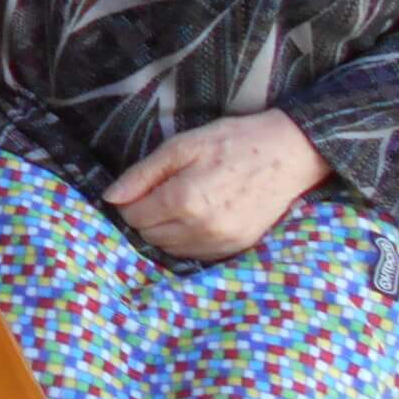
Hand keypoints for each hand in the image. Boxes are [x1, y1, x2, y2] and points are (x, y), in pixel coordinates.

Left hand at [103, 108, 332, 260]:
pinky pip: (195, 255)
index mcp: (184, 200)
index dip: (128, 202)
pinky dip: (186, 241)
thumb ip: (142, 174)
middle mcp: (201, 228)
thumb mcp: (181, 146)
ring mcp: (221, 242)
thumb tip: (111, 197)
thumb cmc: (232, 142)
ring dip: (164, 231)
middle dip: (145, 217)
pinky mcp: (237, 248)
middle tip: (158, 193)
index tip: (137, 189)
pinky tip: (194, 218)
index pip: (133, 217)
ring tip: (177, 204)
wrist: (288, 154)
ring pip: (170, 250)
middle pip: (149, 236)